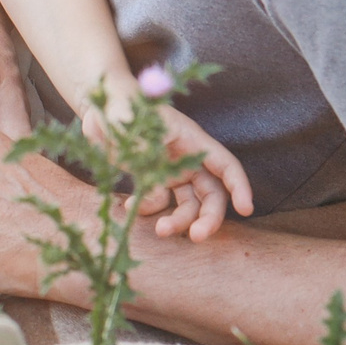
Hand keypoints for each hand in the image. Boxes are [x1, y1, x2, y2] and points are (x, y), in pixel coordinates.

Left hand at [130, 105, 255, 241]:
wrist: (99, 108)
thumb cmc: (124, 108)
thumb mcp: (137, 129)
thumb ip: (150, 159)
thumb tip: (159, 192)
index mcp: (193, 142)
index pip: (226, 166)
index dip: (239, 187)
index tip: (246, 210)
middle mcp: (187, 160)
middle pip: (210, 194)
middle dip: (208, 218)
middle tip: (196, 237)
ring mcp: (170, 171)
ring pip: (186, 205)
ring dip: (178, 221)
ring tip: (160, 230)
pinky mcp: (152, 180)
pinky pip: (159, 202)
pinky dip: (149, 209)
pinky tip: (129, 205)